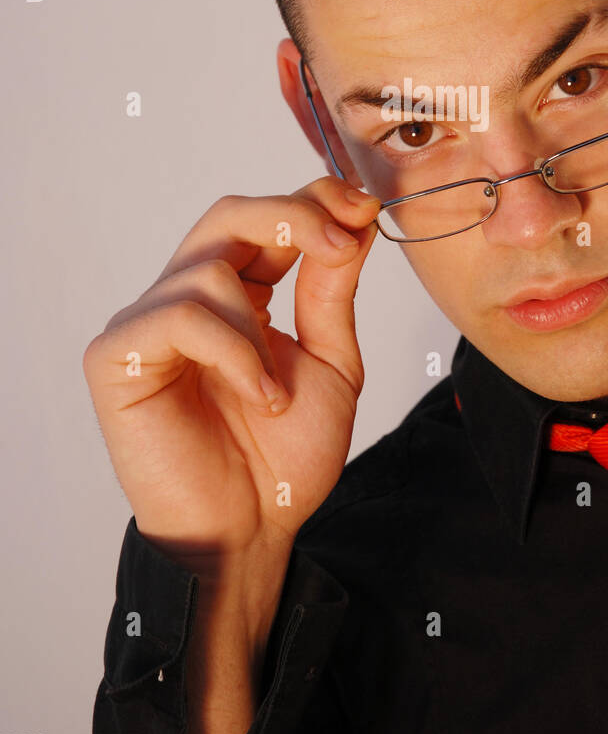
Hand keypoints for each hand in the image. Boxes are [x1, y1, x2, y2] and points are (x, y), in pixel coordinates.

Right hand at [83, 178, 380, 564]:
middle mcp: (187, 298)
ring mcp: (148, 324)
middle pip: (228, 216)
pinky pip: (181, 317)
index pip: (264, 220)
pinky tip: (258, 398)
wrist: (251, 532)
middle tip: (339, 243)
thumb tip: (353, 217)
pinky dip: (234, 354)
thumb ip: (333, 290)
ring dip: (261, 332)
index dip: (312, 201)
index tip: (363, 207)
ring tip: (277, 393)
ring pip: (210, 270)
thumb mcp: (330, 363)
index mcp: (237, 295)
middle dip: (290, 217)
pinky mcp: (118, 356)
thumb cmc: (284, 458)